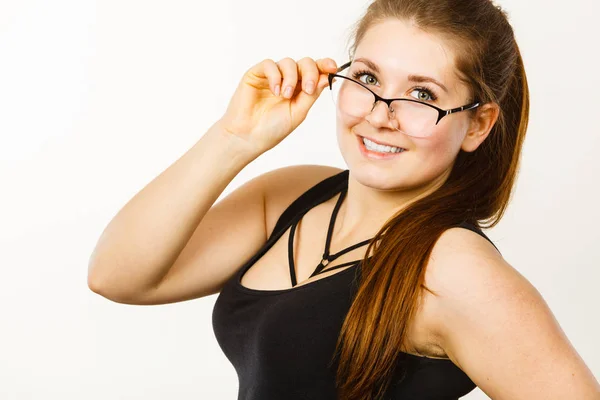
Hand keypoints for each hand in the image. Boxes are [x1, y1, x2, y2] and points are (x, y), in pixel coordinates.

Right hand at [217, 57, 337, 156]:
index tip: (333, 67)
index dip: (325, 65)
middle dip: (310, 73)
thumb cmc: (272, 129)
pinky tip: (275, 91)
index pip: (315, 72)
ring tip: (285, 96)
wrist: (248, 136)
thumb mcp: (298, 112)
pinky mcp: (256, 74)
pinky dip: (275, 76)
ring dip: (291, 78)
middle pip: (305, 63)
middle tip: (308, 90)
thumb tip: (326, 77)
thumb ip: (312, 95)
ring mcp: (272, 76)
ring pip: (288, 62)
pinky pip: (269, 64)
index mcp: (300, 89)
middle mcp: (287, 80)